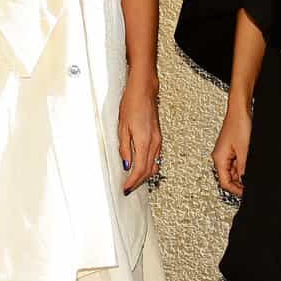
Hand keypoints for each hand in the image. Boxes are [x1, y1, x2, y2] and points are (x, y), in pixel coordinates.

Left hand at [119, 79, 162, 193]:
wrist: (144, 92)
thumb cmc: (132, 105)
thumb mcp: (122, 128)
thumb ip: (125, 148)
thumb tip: (126, 164)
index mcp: (144, 142)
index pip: (139, 169)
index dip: (133, 181)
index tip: (126, 188)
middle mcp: (154, 143)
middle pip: (149, 170)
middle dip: (138, 181)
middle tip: (128, 188)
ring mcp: (158, 140)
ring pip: (153, 165)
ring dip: (144, 175)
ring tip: (133, 180)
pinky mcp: (158, 137)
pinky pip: (155, 157)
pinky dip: (148, 166)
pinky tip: (141, 166)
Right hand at [212, 104, 251, 196]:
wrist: (240, 109)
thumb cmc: (239, 124)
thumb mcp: (244, 151)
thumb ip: (244, 169)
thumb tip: (245, 182)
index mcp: (219, 159)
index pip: (225, 182)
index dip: (236, 190)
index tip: (247, 193)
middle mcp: (220, 156)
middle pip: (229, 178)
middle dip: (240, 183)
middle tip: (251, 185)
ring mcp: (225, 152)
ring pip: (233, 170)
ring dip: (242, 174)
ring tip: (252, 173)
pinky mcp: (231, 148)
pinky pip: (236, 162)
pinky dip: (243, 166)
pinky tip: (250, 164)